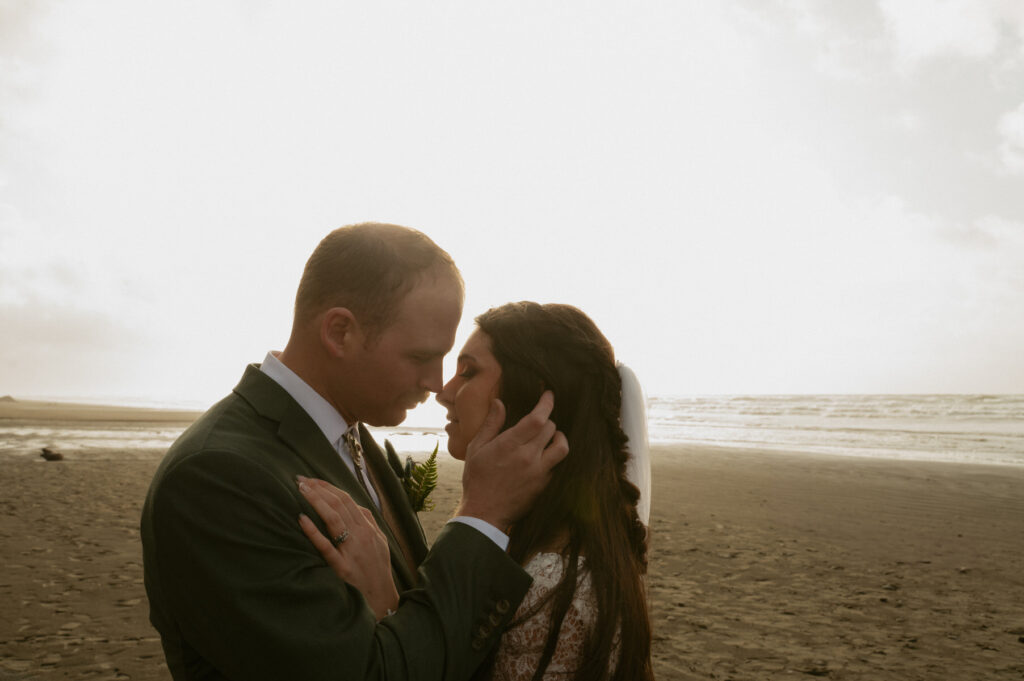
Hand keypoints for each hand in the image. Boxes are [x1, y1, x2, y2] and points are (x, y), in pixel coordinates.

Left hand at [297, 477, 398, 619]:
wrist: (382, 600)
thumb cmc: (377, 571)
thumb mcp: (379, 543)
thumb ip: (368, 523)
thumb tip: (353, 506)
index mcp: (369, 528)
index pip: (347, 500)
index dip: (328, 487)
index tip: (312, 480)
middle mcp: (362, 535)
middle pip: (339, 504)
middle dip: (318, 489)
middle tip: (299, 480)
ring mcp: (352, 551)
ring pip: (333, 518)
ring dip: (316, 501)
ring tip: (300, 490)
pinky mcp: (343, 568)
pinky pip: (326, 547)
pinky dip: (313, 531)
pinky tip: (301, 519)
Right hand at [457, 390, 568, 530]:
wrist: (484, 513)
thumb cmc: (476, 479)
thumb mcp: (476, 448)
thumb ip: (491, 424)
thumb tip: (499, 402)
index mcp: (509, 445)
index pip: (538, 418)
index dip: (547, 404)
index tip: (549, 395)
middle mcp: (528, 457)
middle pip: (551, 429)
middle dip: (547, 420)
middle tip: (539, 420)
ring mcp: (539, 472)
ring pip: (562, 447)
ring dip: (559, 437)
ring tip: (551, 436)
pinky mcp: (544, 485)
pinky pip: (557, 465)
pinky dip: (553, 456)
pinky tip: (543, 456)